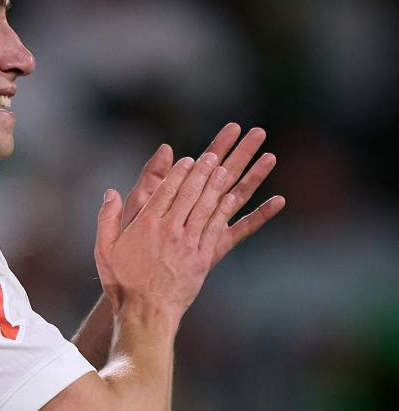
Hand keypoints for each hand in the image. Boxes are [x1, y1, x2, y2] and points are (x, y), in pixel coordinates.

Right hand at [95, 149, 238, 323]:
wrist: (146, 312)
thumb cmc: (122, 283)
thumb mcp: (104, 249)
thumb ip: (107, 218)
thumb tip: (110, 193)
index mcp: (146, 223)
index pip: (166, 189)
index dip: (179, 172)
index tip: (187, 160)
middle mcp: (170, 228)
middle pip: (189, 192)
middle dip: (201, 171)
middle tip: (211, 156)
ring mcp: (188, 242)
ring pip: (205, 206)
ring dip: (216, 185)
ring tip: (224, 169)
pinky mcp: (202, 257)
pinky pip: (215, 228)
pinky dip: (223, 211)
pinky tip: (230, 199)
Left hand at [121, 123, 284, 265]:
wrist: (138, 285)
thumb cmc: (132, 245)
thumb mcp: (139, 205)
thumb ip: (153, 178)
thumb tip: (167, 148)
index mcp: (181, 196)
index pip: (202, 164)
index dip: (218, 145)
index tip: (235, 126)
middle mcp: (198, 209)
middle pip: (224, 175)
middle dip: (241, 153)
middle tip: (259, 132)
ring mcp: (208, 228)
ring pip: (236, 196)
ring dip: (254, 176)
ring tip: (270, 157)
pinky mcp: (216, 247)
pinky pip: (241, 229)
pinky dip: (260, 215)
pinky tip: (279, 201)